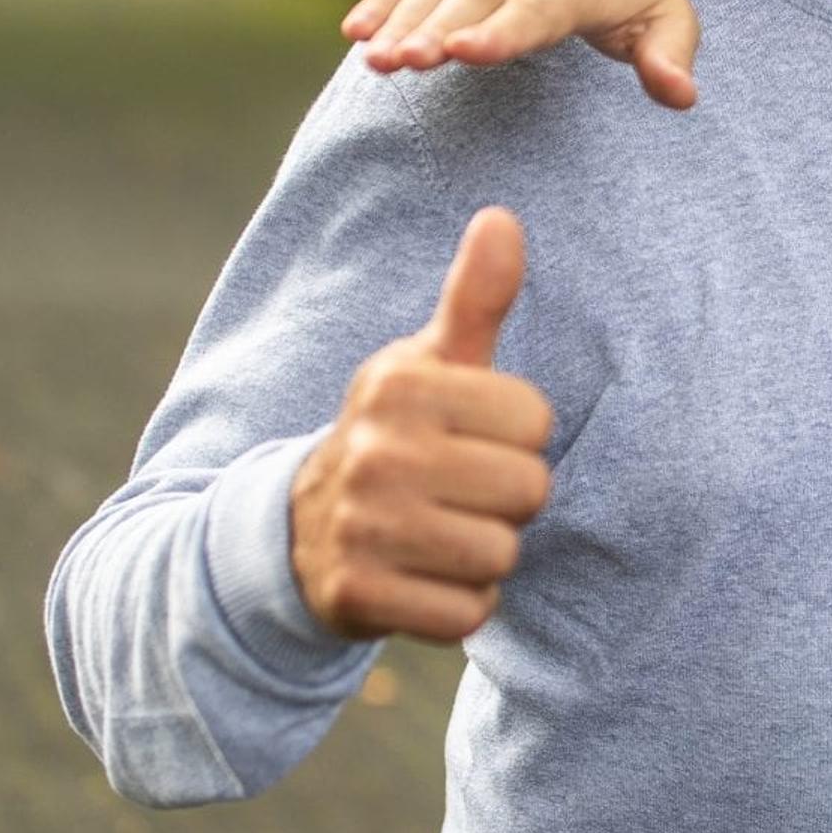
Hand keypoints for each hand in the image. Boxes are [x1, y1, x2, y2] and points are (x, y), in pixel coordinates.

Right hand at [289, 208, 555, 642]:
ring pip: (500, 556)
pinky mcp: (357, 594)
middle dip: (506, 502)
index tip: (469, 440)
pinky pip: (467, 614)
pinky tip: (421, 579)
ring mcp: (362, 525)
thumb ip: (475, 300)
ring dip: (483, 557)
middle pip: (527, 490)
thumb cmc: (396, 437)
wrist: (298, 530)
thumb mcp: (430, 366)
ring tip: (439, 534)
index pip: (534, 419)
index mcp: (401, 384)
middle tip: (457, 495)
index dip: (516, 437)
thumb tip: (504, 218)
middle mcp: (376, 450)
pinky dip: (457, 607)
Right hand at [345, 0, 700, 109]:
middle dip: (436, 26)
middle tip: (402, 62)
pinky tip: (355, 31)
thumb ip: (670, 57)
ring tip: (373, 57)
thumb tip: (681, 96)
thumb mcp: (670, 16)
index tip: (467, 50)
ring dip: (401, 17)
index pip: (538, 7)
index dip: (502, 29)